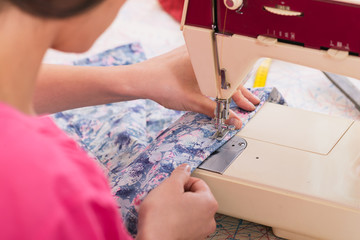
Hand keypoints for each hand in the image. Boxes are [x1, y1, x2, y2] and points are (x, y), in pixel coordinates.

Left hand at [136, 46, 259, 128]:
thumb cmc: (162, 85)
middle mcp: (203, 55)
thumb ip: (215, 112)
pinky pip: (208, 70)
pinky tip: (218, 88)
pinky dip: (215, 81)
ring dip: (227, 87)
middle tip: (249, 104)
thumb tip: (232, 121)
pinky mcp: (187, 58)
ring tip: (236, 98)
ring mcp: (194, 55)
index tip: (249, 107)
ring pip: (217, 73)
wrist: (140, 79)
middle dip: (239, 93)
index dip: (242, 98)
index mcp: (208, 61)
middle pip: (227, 76)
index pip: (232, 83)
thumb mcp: (193, 101)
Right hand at [136, 164, 217, 239]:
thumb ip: (180, 174)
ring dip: (178, 207)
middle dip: (181, 194)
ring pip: (190, 210)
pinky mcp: (191, 239)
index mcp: (209, 203)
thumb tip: (185, 168)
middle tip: (167, 197)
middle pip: (195, 197)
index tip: (172, 185)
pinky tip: (166, 220)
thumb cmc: (161, 217)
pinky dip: (177, 219)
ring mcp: (201, 232)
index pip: (198, 182)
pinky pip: (185, 223)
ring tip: (165, 209)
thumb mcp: (169, 185)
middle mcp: (210, 219)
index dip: (182, 181)